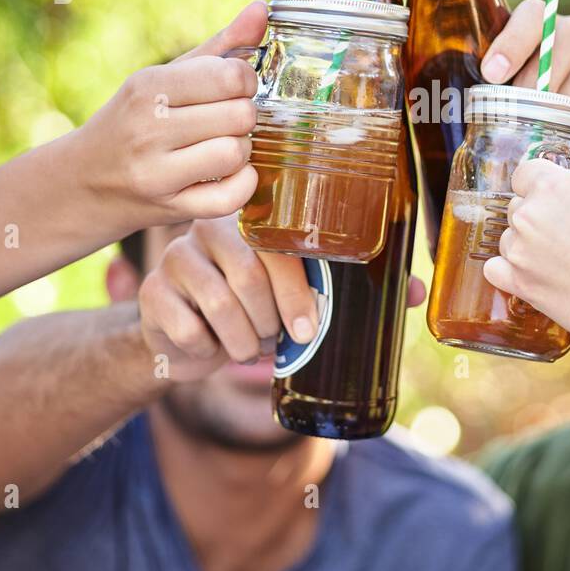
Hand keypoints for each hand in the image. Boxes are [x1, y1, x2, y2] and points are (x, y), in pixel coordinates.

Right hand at [73, 2, 266, 233]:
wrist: (82, 182)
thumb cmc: (134, 121)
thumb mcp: (167, 77)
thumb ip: (220, 46)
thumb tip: (262, 8)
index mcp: (149, 86)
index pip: (231, 76)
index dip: (246, 82)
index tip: (234, 89)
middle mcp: (148, 127)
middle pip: (240, 115)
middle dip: (245, 117)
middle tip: (228, 121)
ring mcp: (156, 172)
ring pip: (235, 154)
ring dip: (242, 151)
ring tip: (223, 147)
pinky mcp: (168, 208)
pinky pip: (229, 198)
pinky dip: (242, 186)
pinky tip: (231, 176)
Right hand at [137, 216, 428, 383]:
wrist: (189, 337)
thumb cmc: (258, 310)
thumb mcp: (304, 298)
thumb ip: (357, 290)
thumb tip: (418, 291)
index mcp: (256, 219)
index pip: (278, 246)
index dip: (297, 291)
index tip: (310, 329)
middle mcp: (211, 227)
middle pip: (247, 274)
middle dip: (269, 322)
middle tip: (275, 342)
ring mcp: (176, 256)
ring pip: (218, 303)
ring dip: (241, 340)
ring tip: (248, 346)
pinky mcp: (151, 291)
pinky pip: (186, 327)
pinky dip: (206, 350)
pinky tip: (209, 347)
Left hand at [479, 0, 569, 193]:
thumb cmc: (549, 110)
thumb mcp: (519, 93)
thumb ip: (496, 87)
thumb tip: (456, 102)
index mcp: (546, 27)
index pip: (532, 15)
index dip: (511, 43)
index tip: (492, 74)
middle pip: (549, 54)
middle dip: (526, 90)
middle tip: (513, 117)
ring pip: (569, 86)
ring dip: (549, 115)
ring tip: (540, 132)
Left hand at [482, 158, 569, 355]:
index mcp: (555, 188)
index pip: (526, 172)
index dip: (542, 183)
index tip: (557, 196)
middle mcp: (530, 216)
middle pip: (518, 206)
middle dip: (539, 215)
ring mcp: (521, 253)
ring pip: (510, 238)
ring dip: (527, 244)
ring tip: (564, 259)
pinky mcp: (521, 286)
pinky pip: (496, 269)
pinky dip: (509, 270)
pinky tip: (536, 274)